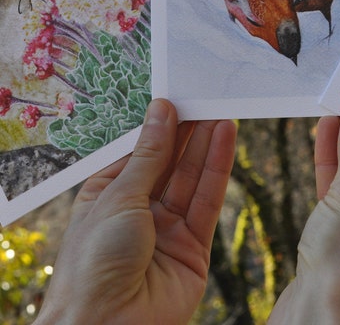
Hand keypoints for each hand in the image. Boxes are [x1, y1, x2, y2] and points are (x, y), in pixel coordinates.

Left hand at [35, 99, 235, 324]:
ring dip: (206, 145)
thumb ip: (150, 154)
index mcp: (110, 196)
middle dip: (187, 132)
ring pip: (192, 179)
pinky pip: (207, 201)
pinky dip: (218, 169)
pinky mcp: (195, 246)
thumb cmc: (94, 261)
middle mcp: (140, 210)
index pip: (141, 153)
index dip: (160, 127)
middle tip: (205, 100)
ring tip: (220, 113)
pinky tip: (225, 140)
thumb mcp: (119, 196)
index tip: (179, 99)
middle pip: (170, 164)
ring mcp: (168, 229)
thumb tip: (162, 110)